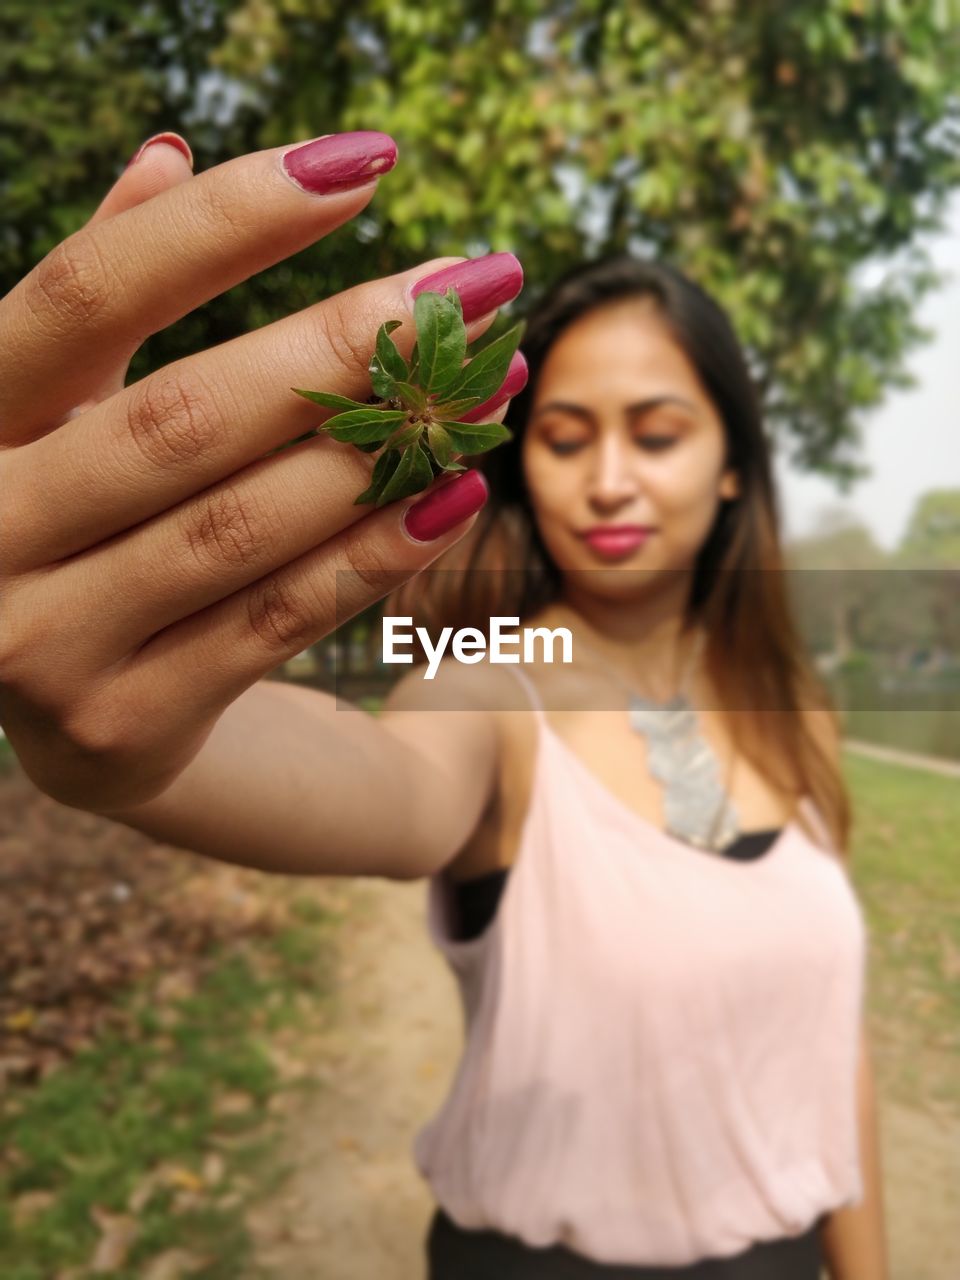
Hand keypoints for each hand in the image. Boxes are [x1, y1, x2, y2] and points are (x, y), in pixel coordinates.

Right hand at [0, 131, 522, 810]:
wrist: (70, 704)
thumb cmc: (79, 519)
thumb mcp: (64, 410)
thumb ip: (100, 301)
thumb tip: (171, 159)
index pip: (90, 297)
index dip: (224, 225)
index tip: (358, 165)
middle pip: (186, 417)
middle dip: (344, 347)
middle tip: (472, 288)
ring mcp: (45, 640)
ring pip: (240, 527)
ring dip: (380, 454)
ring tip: (483, 389)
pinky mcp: (124, 720)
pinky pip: (273, 623)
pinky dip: (369, 559)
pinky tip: (453, 499)